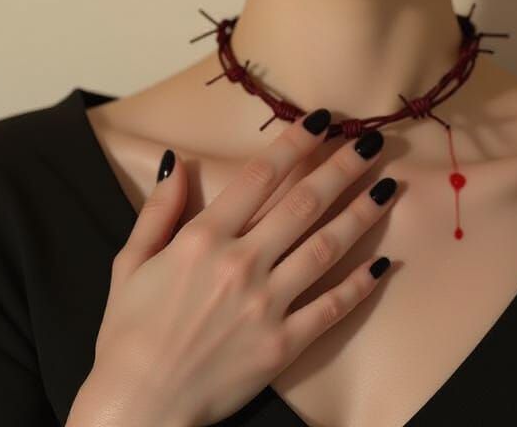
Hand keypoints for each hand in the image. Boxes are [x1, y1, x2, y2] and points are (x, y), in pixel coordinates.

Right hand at [69, 109, 398, 426]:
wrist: (137, 408)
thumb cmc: (127, 335)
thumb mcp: (129, 262)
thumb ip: (158, 210)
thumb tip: (179, 162)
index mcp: (203, 238)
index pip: (260, 175)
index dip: (295, 142)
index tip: (322, 119)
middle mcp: (241, 263)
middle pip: (304, 203)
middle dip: (343, 167)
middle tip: (372, 140)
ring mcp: (266, 305)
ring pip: (326, 247)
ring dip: (362, 213)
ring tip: (389, 187)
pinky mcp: (283, 345)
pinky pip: (330, 308)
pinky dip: (360, 284)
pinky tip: (382, 263)